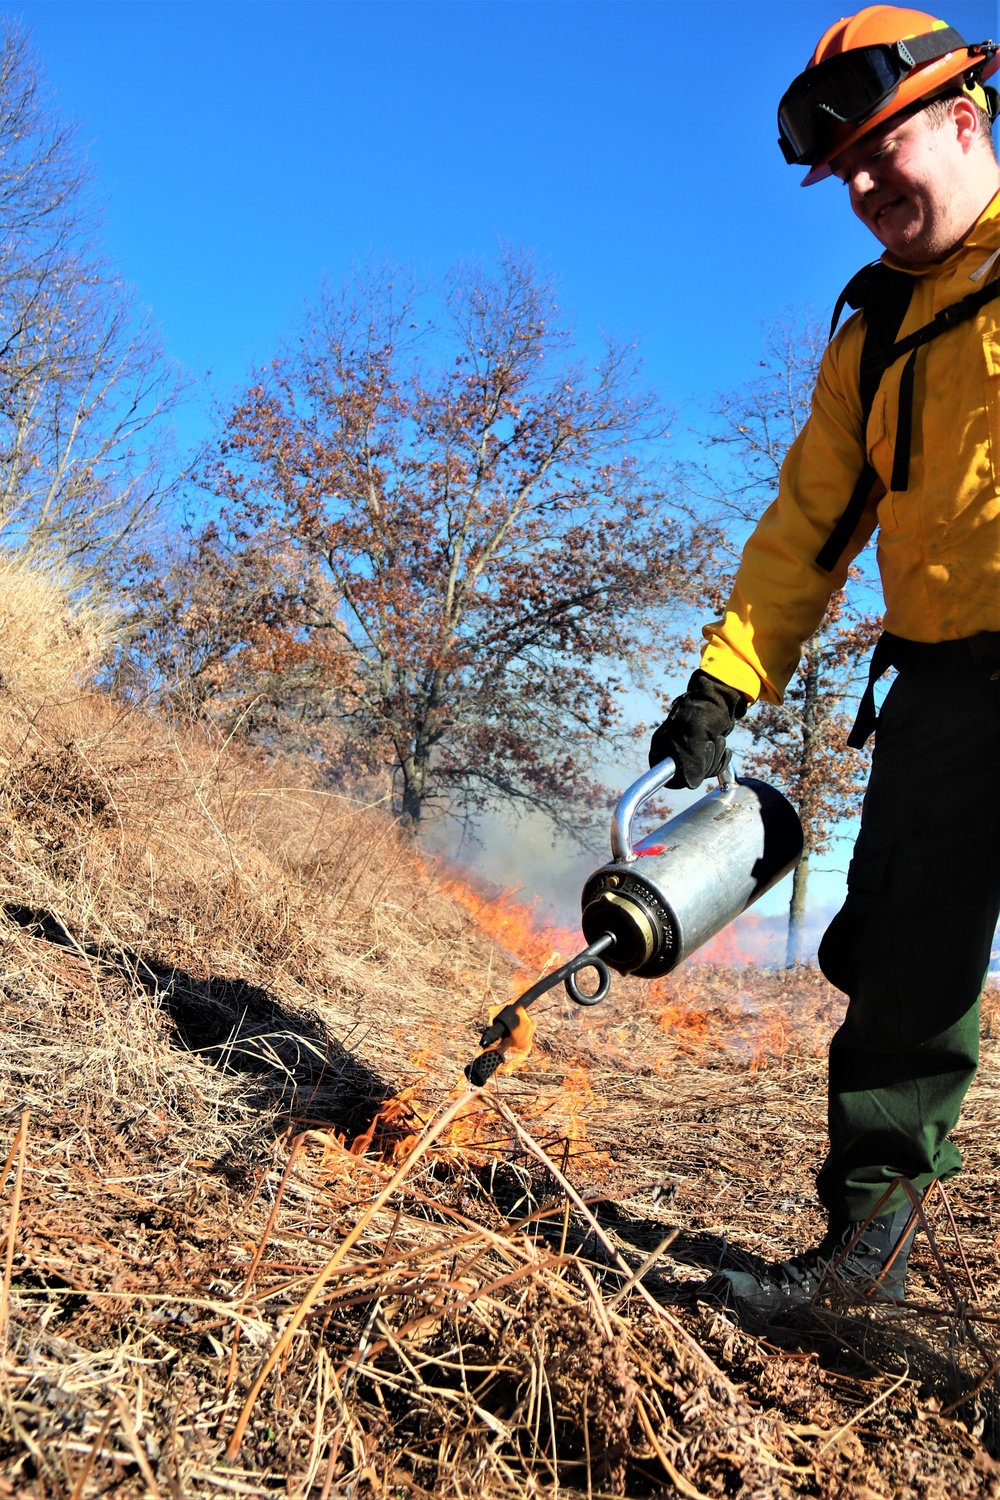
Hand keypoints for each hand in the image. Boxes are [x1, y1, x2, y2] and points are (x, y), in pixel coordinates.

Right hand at [648, 669, 746, 788]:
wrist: (720, 698)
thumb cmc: (703, 711)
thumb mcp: (694, 736)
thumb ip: (690, 761)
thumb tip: (691, 783)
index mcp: (661, 745)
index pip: (664, 774)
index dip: (682, 774)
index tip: (696, 764)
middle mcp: (671, 750)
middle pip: (686, 776)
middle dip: (705, 763)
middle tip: (710, 744)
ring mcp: (687, 751)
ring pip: (701, 773)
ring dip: (715, 758)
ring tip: (718, 739)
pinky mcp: (702, 752)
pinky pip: (711, 768)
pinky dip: (720, 759)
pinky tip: (723, 746)